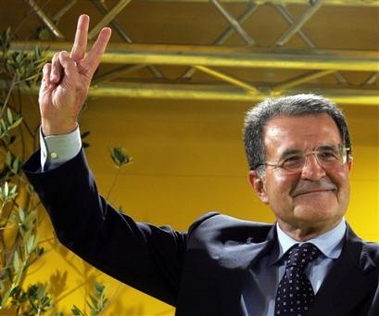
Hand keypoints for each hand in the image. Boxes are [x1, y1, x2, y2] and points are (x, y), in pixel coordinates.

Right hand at [39, 14, 111, 134]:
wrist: (55, 114)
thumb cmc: (69, 103)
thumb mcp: (74, 85)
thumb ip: (71, 67)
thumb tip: (64, 55)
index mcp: (86, 72)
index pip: (95, 54)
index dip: (101, 42)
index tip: (107, 30)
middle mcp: (75, 68)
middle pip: (78, 45)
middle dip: (81, 31)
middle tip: (84, 16)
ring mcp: (63, 70)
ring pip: (58, 57)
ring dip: (56, 70)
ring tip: (57, 82)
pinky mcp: (51, 73)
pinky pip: (48, 65)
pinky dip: (49, 74)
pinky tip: (51, 83)